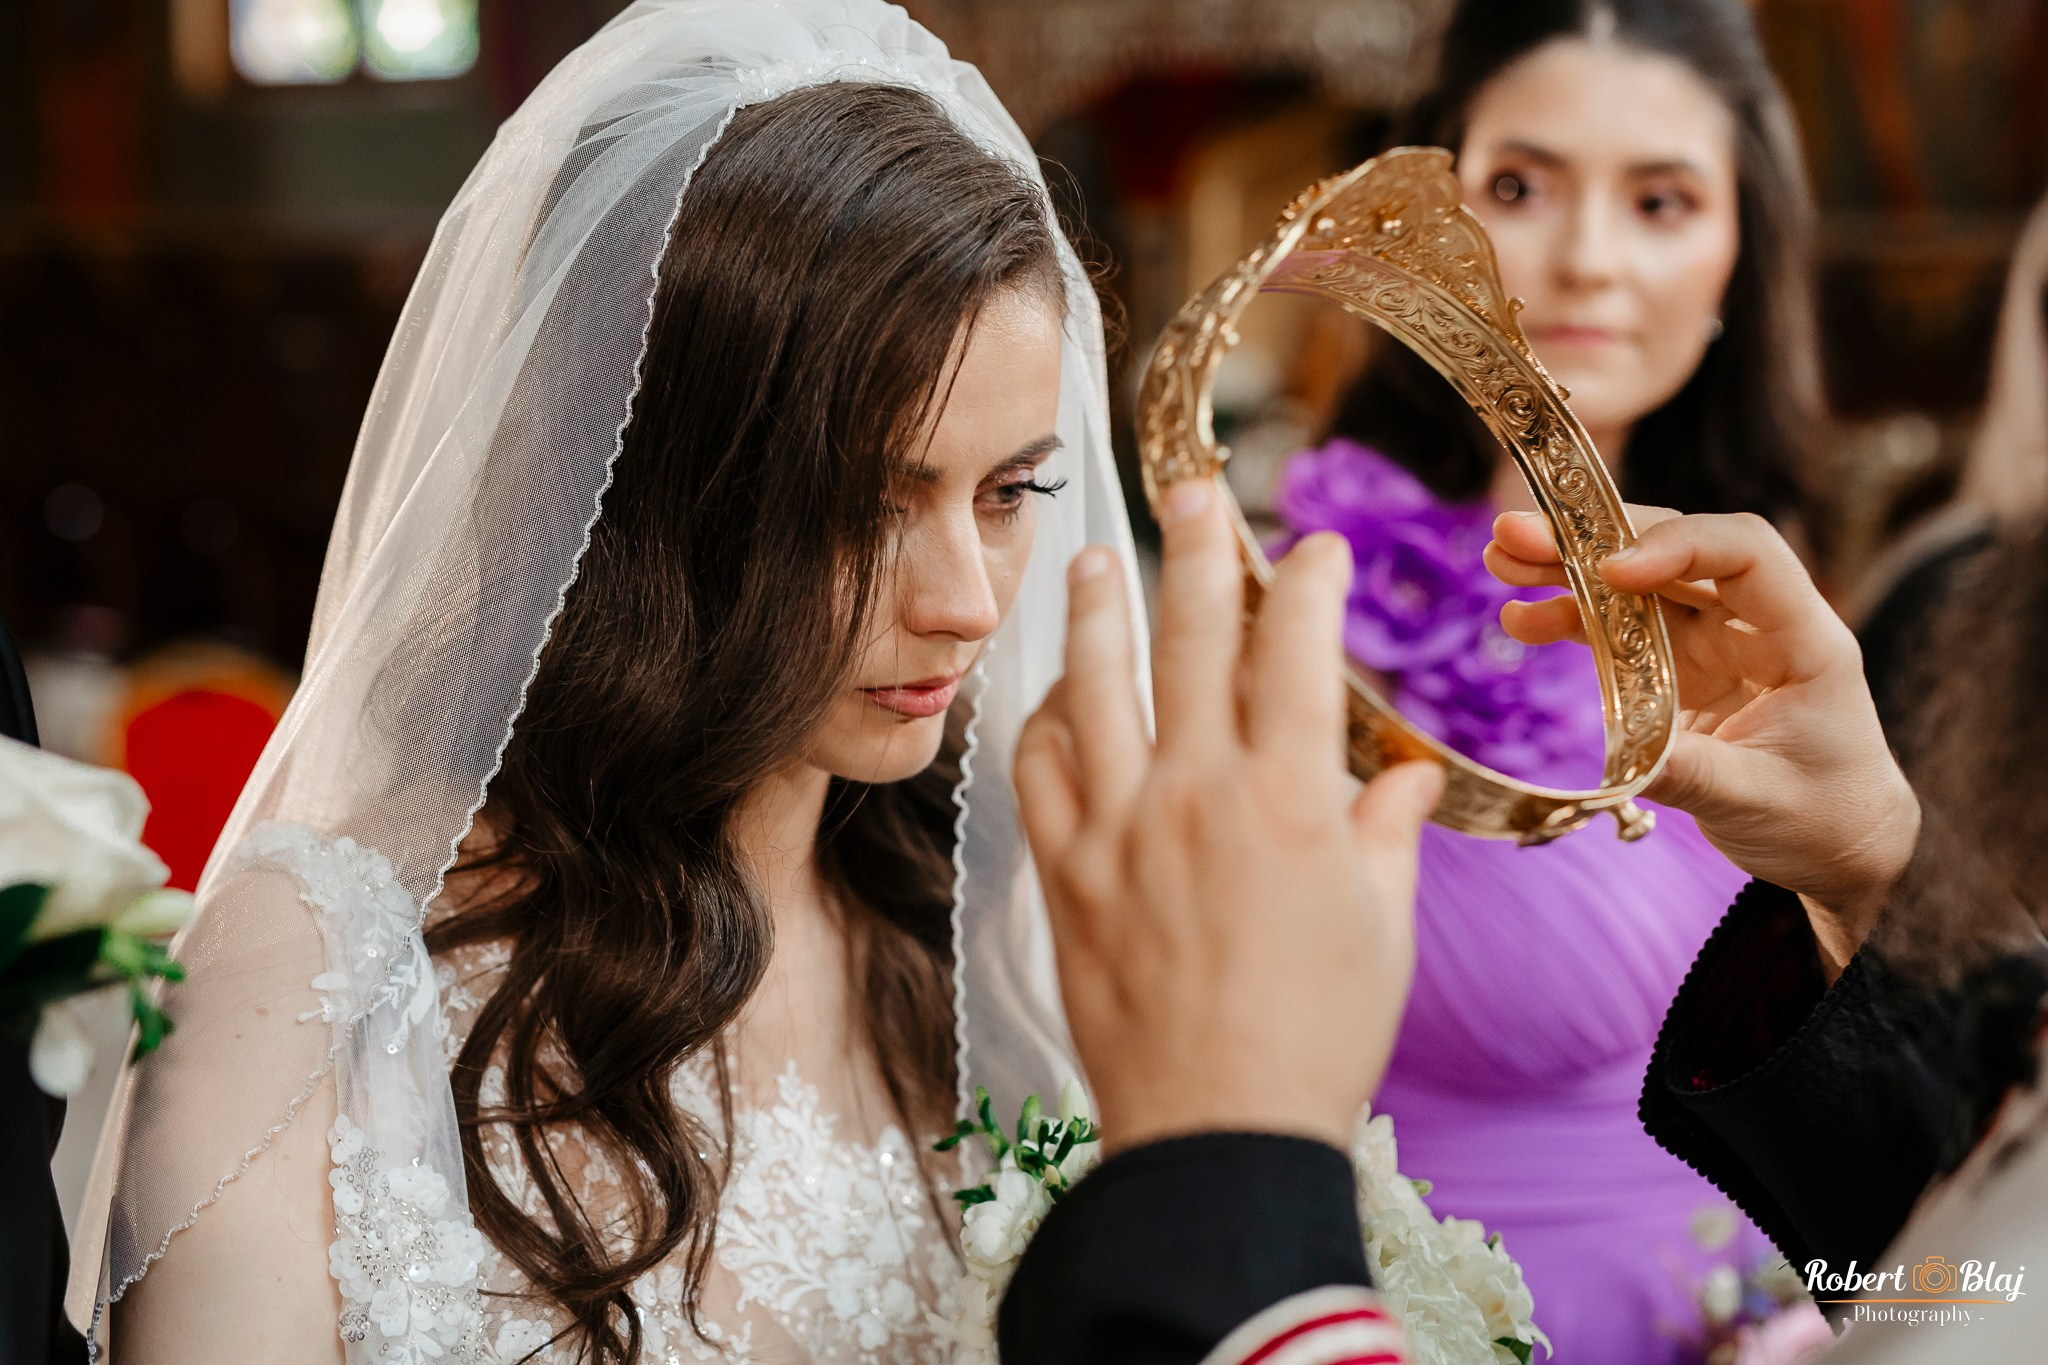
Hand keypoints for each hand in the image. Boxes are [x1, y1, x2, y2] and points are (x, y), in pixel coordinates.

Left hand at [1015, 478, 1443, 1153]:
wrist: (1217, 1136)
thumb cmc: (1319, 1039)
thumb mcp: (1382, 932)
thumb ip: (1386, 834)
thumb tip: (1406, 773)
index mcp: (1291, 801)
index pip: (1299, 654)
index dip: (1310, 584)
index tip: (1318, 547)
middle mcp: (1197, 796)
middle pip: (1191, 639)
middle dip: (1197, 547)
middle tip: (1192, 487)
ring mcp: (1117, 831)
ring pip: (1095, 686)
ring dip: (1095, 608)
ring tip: (1090, 555)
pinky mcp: (1062, 876)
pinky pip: (1035, 771)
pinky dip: (1041, 720)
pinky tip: (1049, 694)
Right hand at [1487, 508, 1919, 976]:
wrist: (1838, 844)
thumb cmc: (1823, 816)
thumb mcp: (1757, 801)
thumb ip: (1691, 773)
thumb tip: (1624, 761)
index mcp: (1803, 638)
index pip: (1747, 555)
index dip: (1679, 548)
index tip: (1612, 571)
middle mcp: (1755, 623)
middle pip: (1675, 552)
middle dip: (1596, 538)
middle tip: (1516, 534)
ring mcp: (1714, 642)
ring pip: (1638, 583)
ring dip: (1569, 568)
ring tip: (1501, 563)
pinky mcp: (1678, 668)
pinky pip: (1619, 630)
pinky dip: (1571, 619)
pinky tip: (1521, 618)